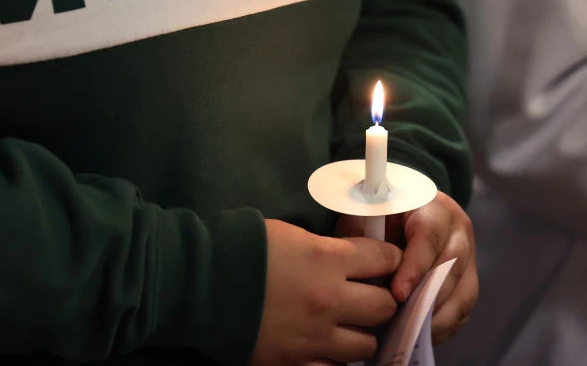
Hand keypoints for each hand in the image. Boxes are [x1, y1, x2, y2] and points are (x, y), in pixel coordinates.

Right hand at [250, 219, 401, 365]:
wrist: (198, 281)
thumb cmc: (239, 248)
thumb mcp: (288, 234)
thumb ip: (324, 249)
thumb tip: (347, 258)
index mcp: (327, 259)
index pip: (385, 260)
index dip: (388, 260)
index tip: (383, 262)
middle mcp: (329, 300)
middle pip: (384, 306)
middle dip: (380, 298)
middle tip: (366, 295)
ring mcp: (314, 336)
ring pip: (366, 344)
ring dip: (360, 333)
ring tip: (345, 324)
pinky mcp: (296, 362)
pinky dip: (335, 358)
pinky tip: (324, 346)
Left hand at [336, 192, 478, 343]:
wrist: (403, 210)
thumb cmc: (381, 211)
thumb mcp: (368, 211)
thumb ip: (363, 230)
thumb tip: (356, 262)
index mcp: (433, 207)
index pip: (429, 236)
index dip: (415, 267)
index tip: (397, 294)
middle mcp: (458, 230)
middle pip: (451, 268)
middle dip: (427, 298)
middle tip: (403, 322)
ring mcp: (468, 256)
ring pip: (463, 292)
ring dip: (438, 317)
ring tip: (410, 334)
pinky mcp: (469, 279)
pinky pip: (463, 307)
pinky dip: (445, 325)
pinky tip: (421, 336)